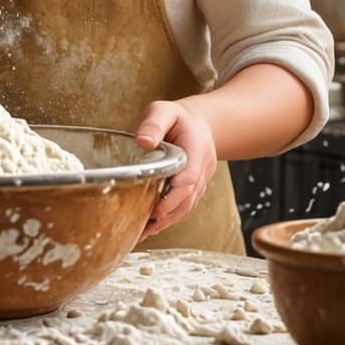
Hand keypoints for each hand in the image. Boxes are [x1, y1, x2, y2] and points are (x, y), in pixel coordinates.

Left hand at [133, 99, 217, 242]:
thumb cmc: (177, 118)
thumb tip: (143, 141)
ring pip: (186, 207)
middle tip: (141, 227)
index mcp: (197, 150)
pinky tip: (150, 227)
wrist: (198, 123)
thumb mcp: (164, 111)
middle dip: (165, 215)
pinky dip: (168, 219)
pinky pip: (184, 207)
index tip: (154, 208)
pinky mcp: (194, 189)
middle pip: (187, 198)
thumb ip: (154, 123)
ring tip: (141, 233)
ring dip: (166, 222)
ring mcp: (201, 181)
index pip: (189, 178)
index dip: (172, 196)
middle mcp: (203, 169)